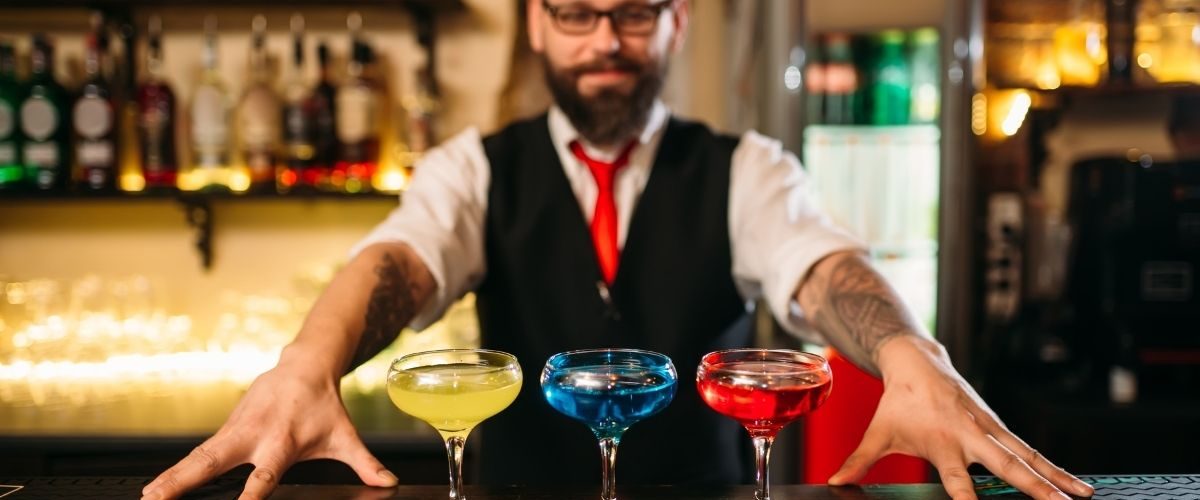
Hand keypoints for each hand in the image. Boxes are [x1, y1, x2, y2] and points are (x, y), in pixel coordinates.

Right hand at [141, 364, 397, 499]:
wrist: (304, 367)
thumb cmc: (323, 406)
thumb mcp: (346, 436)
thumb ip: (365, 464)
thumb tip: (388, 483)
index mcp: (282, 442)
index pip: (264, 476)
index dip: (251, 494)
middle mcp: (252, 437)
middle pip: (214, 463)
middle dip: (185, 481)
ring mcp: (234, 432)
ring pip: (198, 458)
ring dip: (170, 477)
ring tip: (146, 498)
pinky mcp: (225, 430)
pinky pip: (197, 453)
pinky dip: (176, 470)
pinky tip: (157, 489)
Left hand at [827, 336, 1094, 499]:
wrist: (917, 363)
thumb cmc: (898, 402)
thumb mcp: (878, 433)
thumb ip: (859, 461)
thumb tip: (834, 482)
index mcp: (941, 442)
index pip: (957, 480)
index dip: (969, 499)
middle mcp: (971, 436)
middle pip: (1006, 467)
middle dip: (1033, 487)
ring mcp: (989, 429)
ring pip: (1027, 457)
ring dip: (1055, 477)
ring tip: (1082, 497)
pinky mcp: (998, 426)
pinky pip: (1029, 449)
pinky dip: (1053, 466)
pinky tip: (1076, 484)